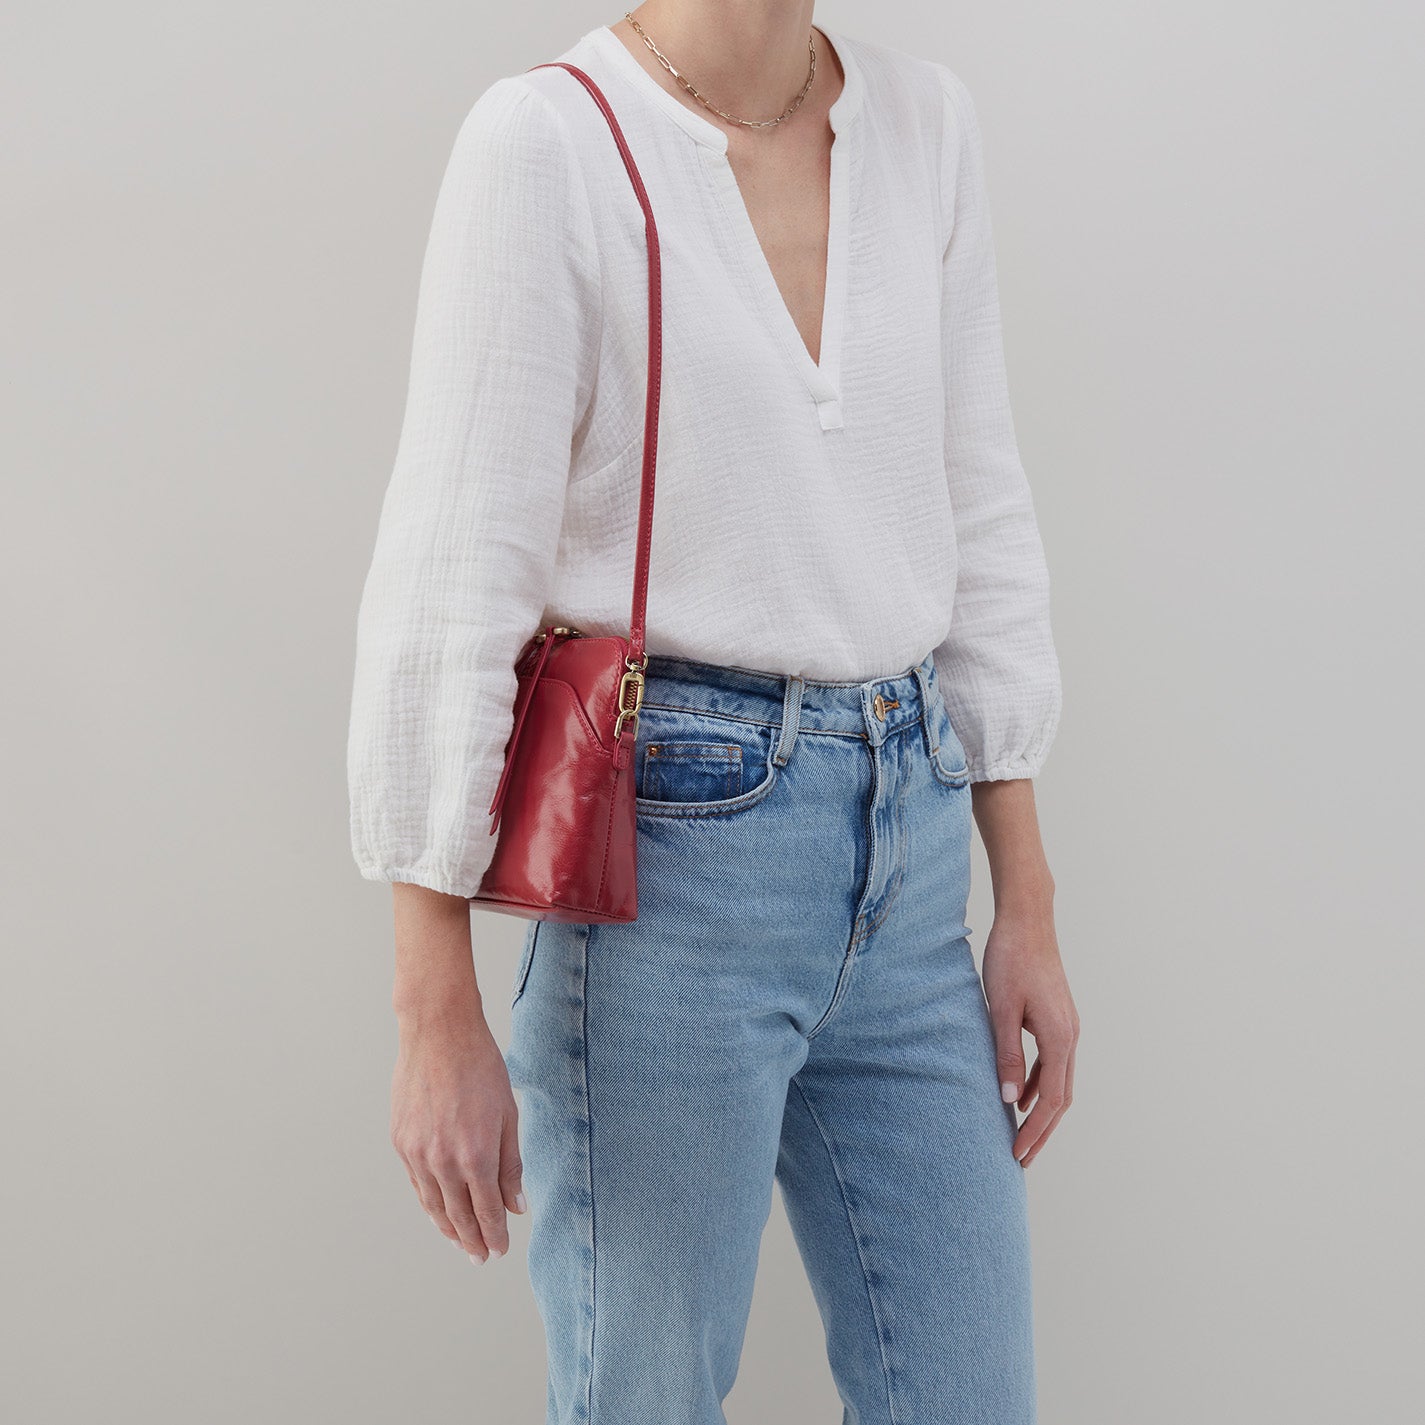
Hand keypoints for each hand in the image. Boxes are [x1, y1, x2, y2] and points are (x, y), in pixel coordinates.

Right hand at [389, 1008, 526, 1263]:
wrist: (438, 1033)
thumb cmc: (481, 1066)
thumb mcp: (507, 1113)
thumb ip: (511, 1163)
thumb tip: (516, 1204)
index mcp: (476, 1154)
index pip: (487, 1210)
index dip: (494, 1234)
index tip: (500, 1250)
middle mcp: (443, 1160)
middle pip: (459, 1214)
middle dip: (472, 1240)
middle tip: (481, 1257)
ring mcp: (417, 1152)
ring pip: (433, 1204)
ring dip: (448, 1227)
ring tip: (460, 1242)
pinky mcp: (401, 1141)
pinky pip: (417, 1183)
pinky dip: (428, 1202)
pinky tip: (438, 1210)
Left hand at [982, 910, 1078, 1167]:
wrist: (1027, 920)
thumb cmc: (1010, 959)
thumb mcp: (1001, 1009)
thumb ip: (1006, 1055)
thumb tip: (1009, 1100)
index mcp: (1060, 1038)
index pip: (1051, 1101)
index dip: (1035, 1131)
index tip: (1017, 1155)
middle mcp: (1070, 1036)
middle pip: (1061, 1099)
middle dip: (1043, 1131)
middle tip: (1022, 1160)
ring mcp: (1067, 1027)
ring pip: (1059, 1082)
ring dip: (1042, 1111)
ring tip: (1021, 1135)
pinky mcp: (1058, 1018)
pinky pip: (1053, 1063)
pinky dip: (1038, 1085)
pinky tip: (1019, 1095)